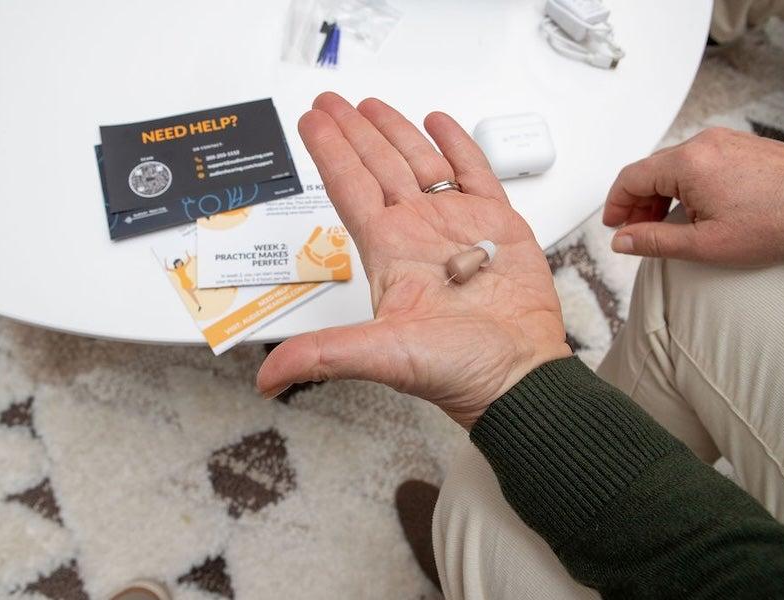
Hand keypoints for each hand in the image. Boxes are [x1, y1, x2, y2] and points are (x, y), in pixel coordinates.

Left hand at [256, 93, 569, 427]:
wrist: (518, 374)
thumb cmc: (457, 368)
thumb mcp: (382, 355)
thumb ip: (324, 354)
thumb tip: (266, 379)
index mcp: (389, 250)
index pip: (348, 187)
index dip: (329, 152)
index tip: (309, 121)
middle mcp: (418, 231)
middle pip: (377, 166)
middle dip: (354, 131)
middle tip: (331, 101)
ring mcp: (458, 223)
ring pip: (422, 162)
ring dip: (397, 131)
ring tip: (373, 106)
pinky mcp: (498, 222)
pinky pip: (475, 171)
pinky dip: (458, 144)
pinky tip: (438, 122)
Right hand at [604, 127, 783, 265]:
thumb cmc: (778, 221)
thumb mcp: (705, 244)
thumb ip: (654, 242)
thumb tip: (623, 241)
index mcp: (688, 163)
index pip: (630, 177)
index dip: (615, 204)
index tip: (614, 224)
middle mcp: (705, 143)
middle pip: (651, 170)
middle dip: (639, 202)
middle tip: (638, 230)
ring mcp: (726, 141)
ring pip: (675, 165)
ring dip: (662, 194)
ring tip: (668, 225)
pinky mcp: (742, 145)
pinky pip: (700, 161)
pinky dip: (686, 184)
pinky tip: (696, 209)